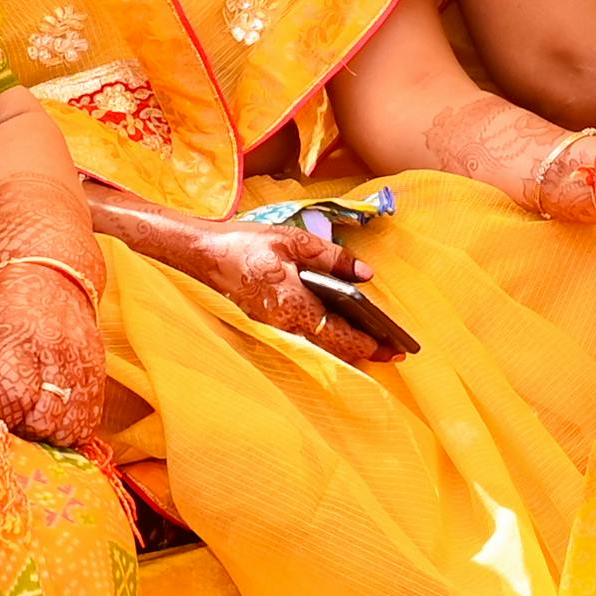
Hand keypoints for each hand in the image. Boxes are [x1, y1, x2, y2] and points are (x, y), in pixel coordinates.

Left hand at [0, 254, 110, 457]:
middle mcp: (54, 351)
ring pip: (73, 422)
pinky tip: (58, 418)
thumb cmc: (4, 306)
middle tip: (16, 421)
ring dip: (52, 433)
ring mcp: (81, 361)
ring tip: (37, 421)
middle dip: (27, 430)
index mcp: (17, 340)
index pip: (15, 397)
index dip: (4, 418)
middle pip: (46, 417)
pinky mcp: (98, 368)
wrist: (52, 274)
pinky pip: (92, 414)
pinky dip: (75, 426)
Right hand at [184, 216, 388, 366]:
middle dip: (364, 352)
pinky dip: (326, 340)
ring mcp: (275, 329)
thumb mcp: (294, 241)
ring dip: (346, 348)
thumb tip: (366, 275)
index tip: (393, 348)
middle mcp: (285, 325)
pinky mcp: (268, 325)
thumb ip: (333, 258)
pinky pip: (304, 339)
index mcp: (293, 304)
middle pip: (333, 349)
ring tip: (374, 344)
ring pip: (319, 347)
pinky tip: (341, 332)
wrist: (203, 256)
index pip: (340, 334)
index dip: (369, 344)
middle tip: (392, 353)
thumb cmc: (246, 245)